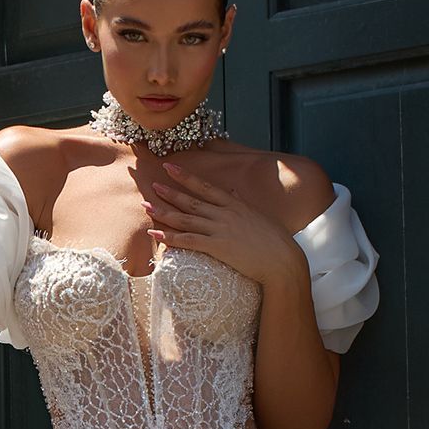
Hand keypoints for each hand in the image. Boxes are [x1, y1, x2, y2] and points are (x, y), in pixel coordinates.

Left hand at [143, 162, 304, 290]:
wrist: (282, 260)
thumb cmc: (275, 240)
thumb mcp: (259, 215)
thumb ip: (243, 203)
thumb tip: (234, 192)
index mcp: (235, 204)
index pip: (206, 186)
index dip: (186, 177)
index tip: (170, 168)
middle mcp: (225, 213)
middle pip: (191, 201)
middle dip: (170, 192)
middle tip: (152, 184)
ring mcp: (220, 229)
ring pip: (185, 219)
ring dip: (164, 212)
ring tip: (146, 206)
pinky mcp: (217, 246)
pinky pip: (188, 240)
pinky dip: (169, 237)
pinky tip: (155, 233)